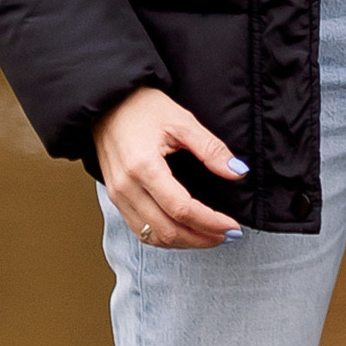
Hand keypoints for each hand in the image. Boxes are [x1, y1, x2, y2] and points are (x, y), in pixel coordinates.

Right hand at [96, 85, 248, 245]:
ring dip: (184, 242)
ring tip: (210, 237)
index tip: (232, 226)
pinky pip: (140, 230)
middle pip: (167, 230)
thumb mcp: (182, 121)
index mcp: (143, 167)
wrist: (107, 102)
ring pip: (152, 236)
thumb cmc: (142, 107)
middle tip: (228, 235)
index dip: (210, 222)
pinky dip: (165, 237)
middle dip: (201, 238)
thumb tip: (237, 171)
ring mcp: (117, 195)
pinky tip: (185, 231)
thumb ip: (211, 149)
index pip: (181, 209)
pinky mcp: (115, 197)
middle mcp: (126, 187)